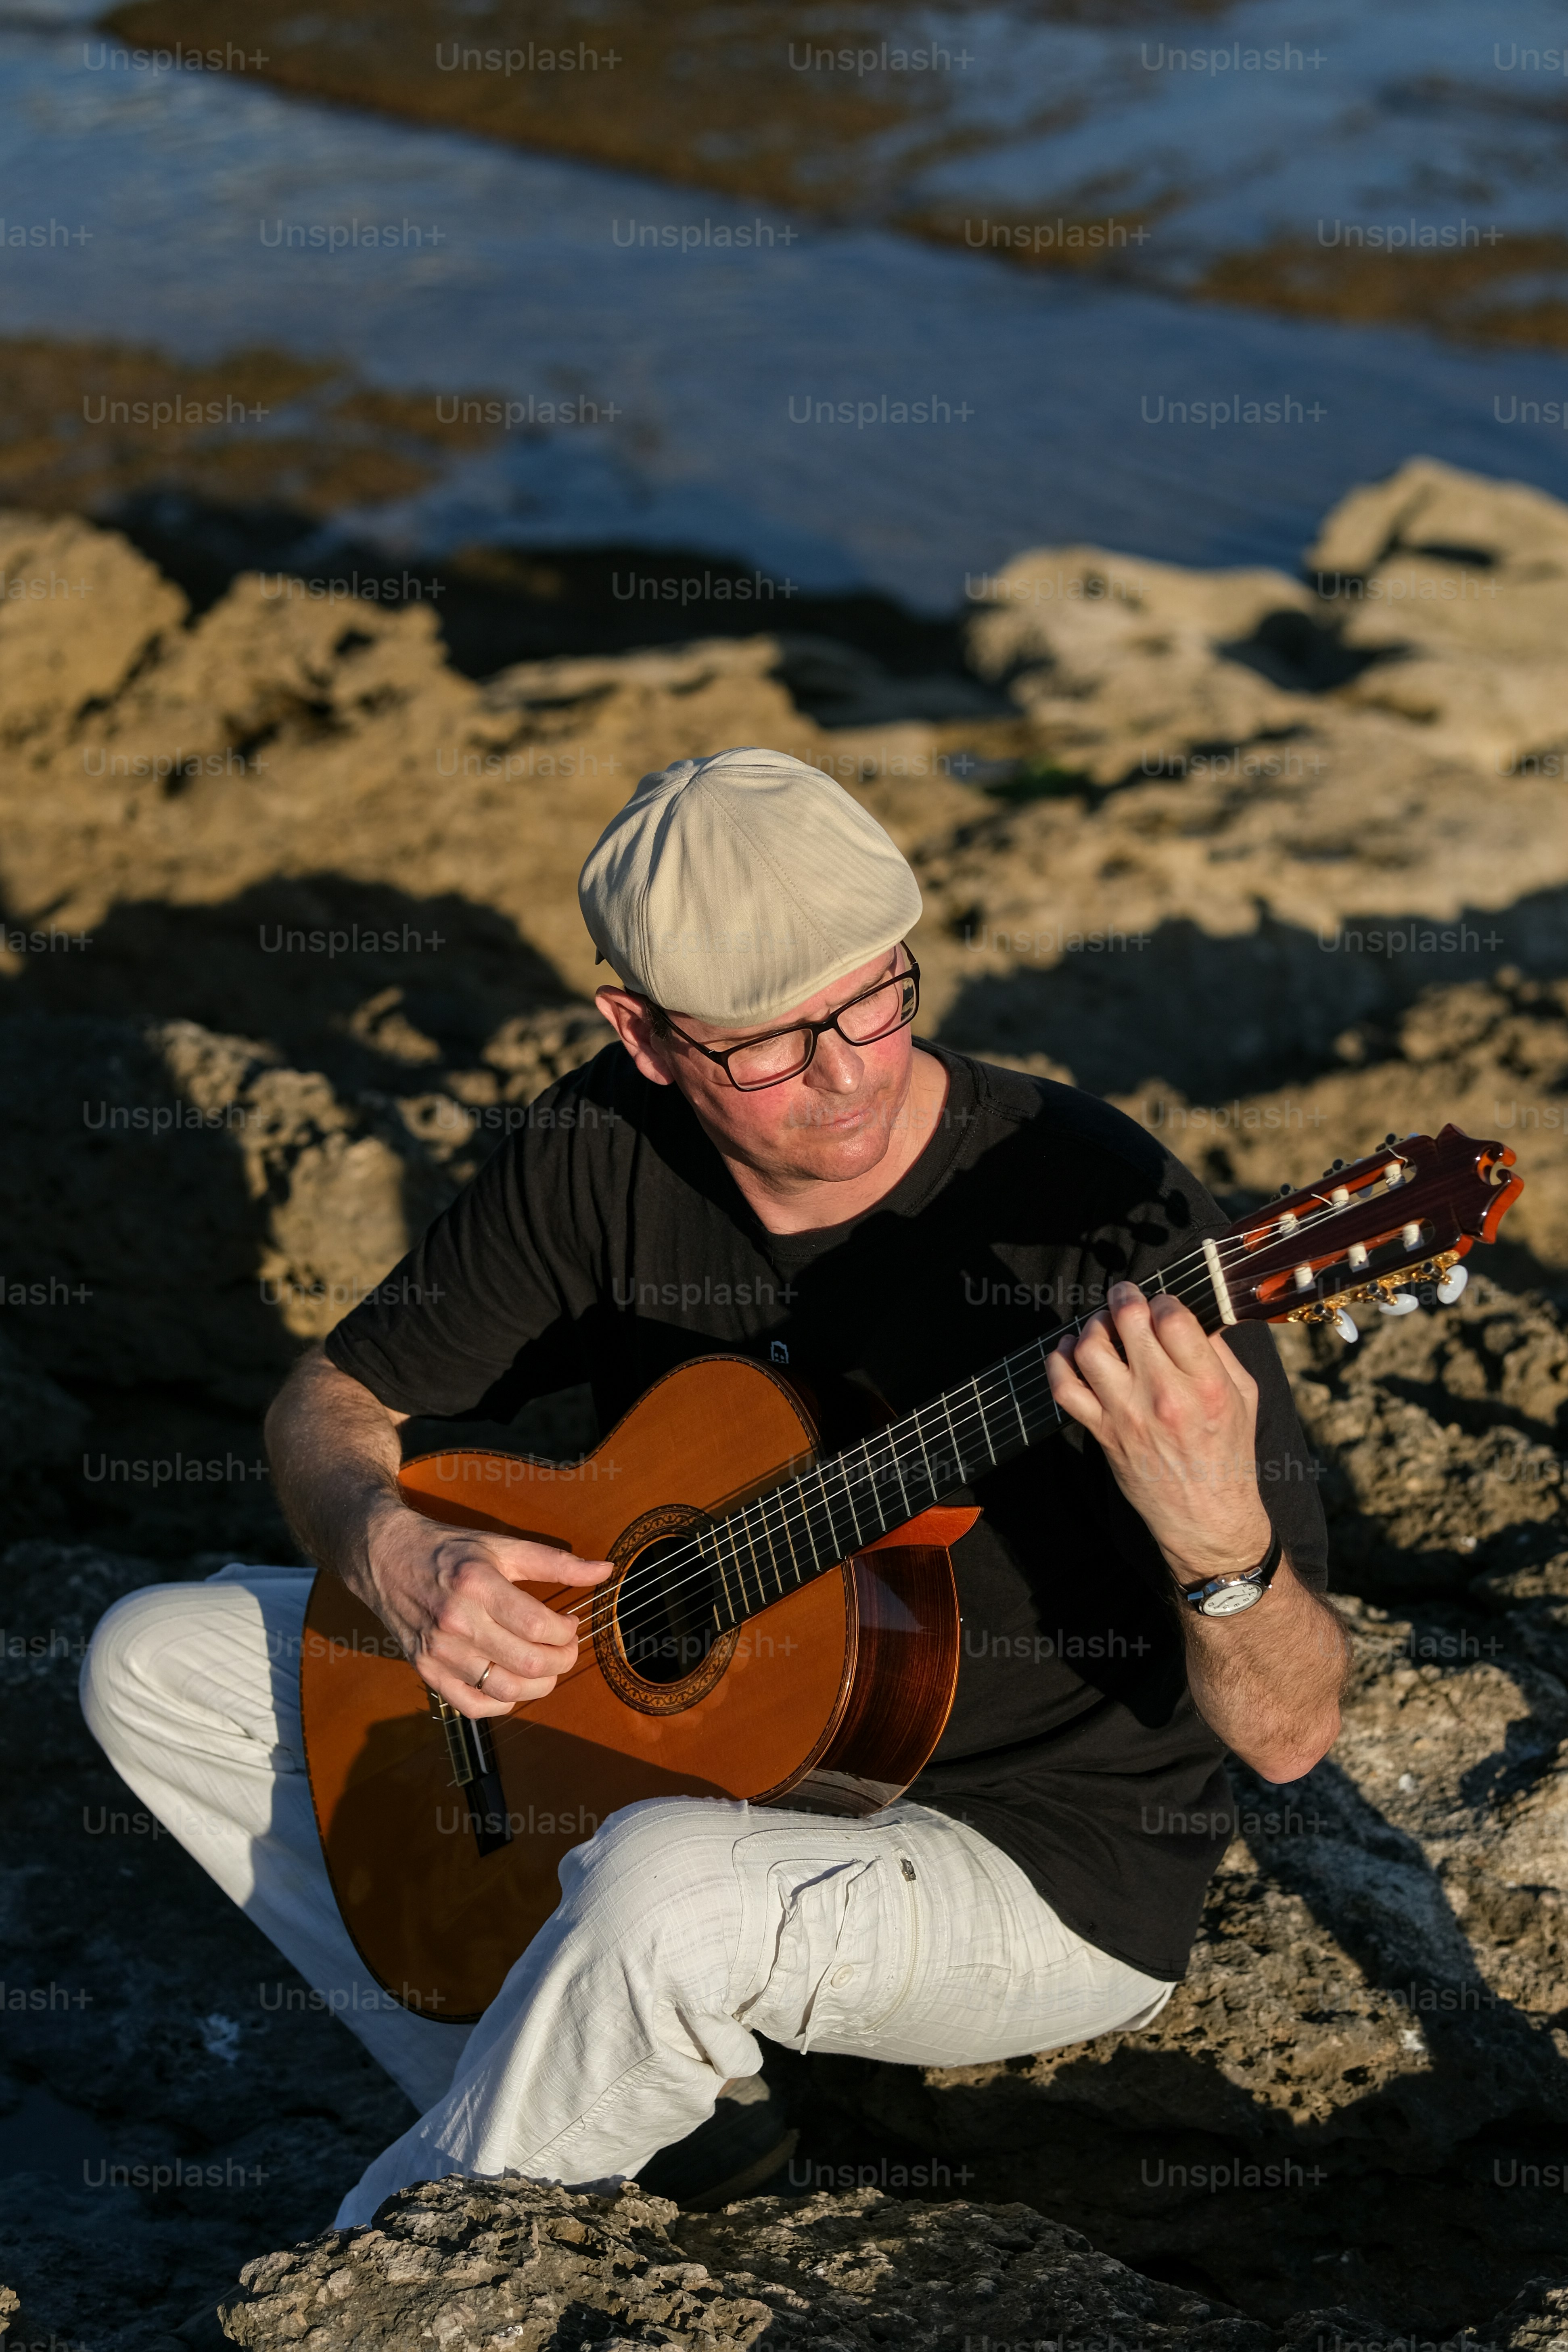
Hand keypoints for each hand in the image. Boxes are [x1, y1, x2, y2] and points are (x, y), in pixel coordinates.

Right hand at [360, 1494, 612, 1717]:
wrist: (386, 1558)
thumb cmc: (449, 1550)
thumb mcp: (502, 1545)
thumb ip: (556, 1562)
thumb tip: (604, 1571)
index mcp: (478, 1584)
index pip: (539, 1626)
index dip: (568, 1632)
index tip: (571, 1623)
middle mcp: (456, 1621)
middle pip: (528, 1662)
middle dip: (562, 1660)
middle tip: (566, 1648)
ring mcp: (439, 1651)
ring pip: (505, 1689)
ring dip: (539, 1685)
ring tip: (545, 1666)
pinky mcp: (425, 1670)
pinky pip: (474, 1706)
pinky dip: (503, 1703)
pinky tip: (513, 1683)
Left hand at [1046, 1281, 1272, 1583]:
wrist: (1207, 1518)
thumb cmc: (1229, 1454)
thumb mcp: (1244, 1396)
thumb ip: (1220, 1352)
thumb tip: (1195, 1313)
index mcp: (1206, 1384)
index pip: (1172, 1316)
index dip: (1162, 1300)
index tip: (1161, 1306)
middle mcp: (1164, 1396)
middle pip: (1128, 1322)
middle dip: (1123, 1298)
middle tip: (1124, 1296)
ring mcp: (1128, 1415)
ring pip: (1090, 1349)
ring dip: (1092, 1326)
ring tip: (1102, 1326)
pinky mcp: (1103, 1433)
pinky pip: (1064, 1388)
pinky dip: (1059, 1362)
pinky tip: (1070, 1352)